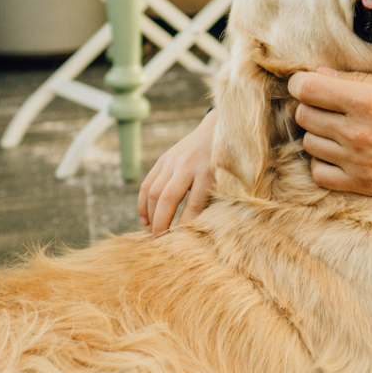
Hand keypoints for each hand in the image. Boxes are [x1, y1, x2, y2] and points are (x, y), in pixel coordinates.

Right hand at [137, 110, 219, 235]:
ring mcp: (172, 161)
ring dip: (150, 216)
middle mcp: (187, 165)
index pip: (193, 205)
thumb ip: (219, 199)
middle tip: (160, 243)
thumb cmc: (228, 162)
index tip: (182, 242)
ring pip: (153, 192)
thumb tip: (211, 229)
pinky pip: (147, 184)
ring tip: (152, 233)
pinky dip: (142, 204)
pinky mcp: (163, 159)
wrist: (218, 129)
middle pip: (168, 199)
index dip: (185, 226)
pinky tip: (144, 219)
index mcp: (207, 172)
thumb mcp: (229, 178)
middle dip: (161, 224)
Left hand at [289, 68, 371, 197]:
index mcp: (366, 101)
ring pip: (309, 143)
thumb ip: (358, 79)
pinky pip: (318, 174)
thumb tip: (319, 75)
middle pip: (303, 115)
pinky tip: (339, 153)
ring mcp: (357, 162)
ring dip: (319, 133)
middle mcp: (356, 133)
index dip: (301, 82)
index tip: (308, 82)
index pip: (306, 89)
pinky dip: (323, 162)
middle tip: (330, 104)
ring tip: (339, 128)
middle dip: (312, 105)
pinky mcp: (362, 185)